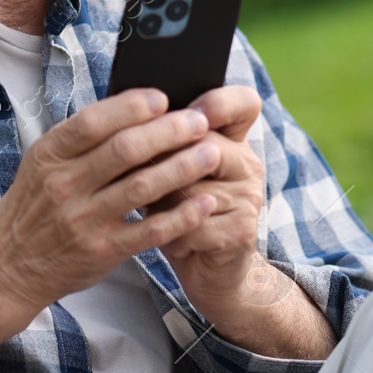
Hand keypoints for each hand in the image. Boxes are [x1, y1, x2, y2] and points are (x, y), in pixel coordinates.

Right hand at [0, 88, 221, 311]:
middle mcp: (63, 184)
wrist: (7, 266)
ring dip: (182, 168)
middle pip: (125, 149)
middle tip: (199, 121)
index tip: (163, 97)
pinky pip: (149, 231)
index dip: (131, 106)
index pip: (92, 121)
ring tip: (211, 153)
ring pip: (141, 187)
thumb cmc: (35, 207)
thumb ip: (82, 139)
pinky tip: (204, 202)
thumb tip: (135, 105)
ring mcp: (82, 219)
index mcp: (50, 155)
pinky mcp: (101, 251)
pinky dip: (180, 216)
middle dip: (168, 131)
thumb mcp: (43, 165)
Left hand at [147, 86, 272, 321]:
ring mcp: (249, 198)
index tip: (194, 111)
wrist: (206, 270)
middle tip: (134, 176)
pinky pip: (192, 224)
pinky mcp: (241, 231)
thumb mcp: (168, 172)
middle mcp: (246, 164)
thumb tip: (124, 120)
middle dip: (162, 162)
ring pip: (190, 188)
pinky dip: (170, 235)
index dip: (220, 102)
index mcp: (231, 140)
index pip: (243, 103)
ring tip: (151, 213)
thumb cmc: (176, 212)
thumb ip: (159, 144)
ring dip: (160, 204)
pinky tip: (168, 241)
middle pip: (203, 145)